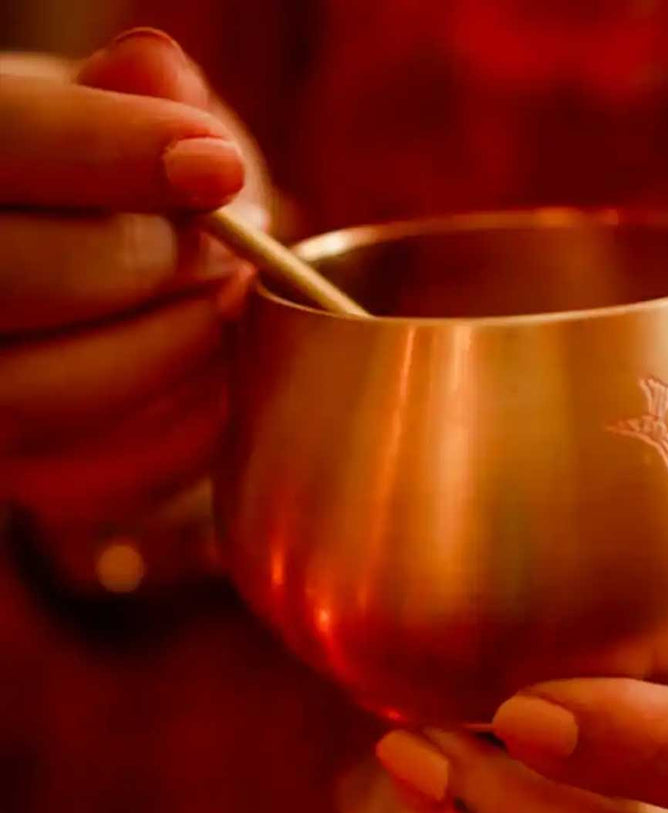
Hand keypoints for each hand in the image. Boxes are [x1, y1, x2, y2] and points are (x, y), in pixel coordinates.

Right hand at [0, 29, 268, 529]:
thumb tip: (159, 70)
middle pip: (27, 274)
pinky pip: (94, 472)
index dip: (107, 152)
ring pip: (47, 394)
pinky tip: (224, 372)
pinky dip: (181, 425)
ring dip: (173, 349)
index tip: (218, 166)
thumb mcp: (90, 114)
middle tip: (228, 245)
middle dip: (153, 260)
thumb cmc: (80, 187)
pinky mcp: (12, 463)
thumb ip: (116, 93)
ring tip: (231, 304)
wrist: (56, 279)